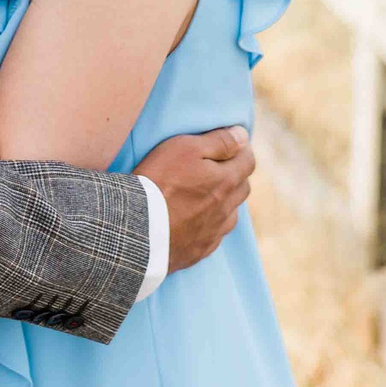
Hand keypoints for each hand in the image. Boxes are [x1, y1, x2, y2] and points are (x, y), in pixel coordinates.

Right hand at [134, 126, 255, 271]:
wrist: (137, 230)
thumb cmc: (159, 182)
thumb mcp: (185, 148)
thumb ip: (218, 141)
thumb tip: (243, 135)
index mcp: (226, 182)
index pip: (248, 162)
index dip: (241, 150)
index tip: (231, 146)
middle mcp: (226, 209)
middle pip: (242, 188)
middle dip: (235, 175)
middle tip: (216, 168)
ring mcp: (214, 233)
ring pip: (231, 213)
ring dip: (224, 202)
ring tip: (203, 196)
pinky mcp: (199, 251)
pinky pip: (214, 236)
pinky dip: (209, 225)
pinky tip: (192, 221)